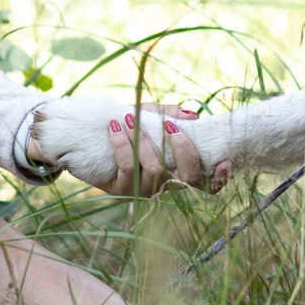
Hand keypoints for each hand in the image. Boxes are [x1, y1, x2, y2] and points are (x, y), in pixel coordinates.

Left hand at [29, 95, 230, 197]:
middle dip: (184, 150)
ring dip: (144, 141)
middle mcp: (163, 186)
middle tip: (171, 127)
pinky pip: (128, 168)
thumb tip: (192, 113)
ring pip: (156, 171)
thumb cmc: (121, 124)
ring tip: (128, 118)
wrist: (79, 137)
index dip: (220, 178)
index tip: (224, 161)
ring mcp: (142, 191)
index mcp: (176, 171)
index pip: (207, 184)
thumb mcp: (146, 115)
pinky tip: (114, 127)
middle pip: (189, 179)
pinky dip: (123, 144)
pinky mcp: (119, 190)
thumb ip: (168, 114)